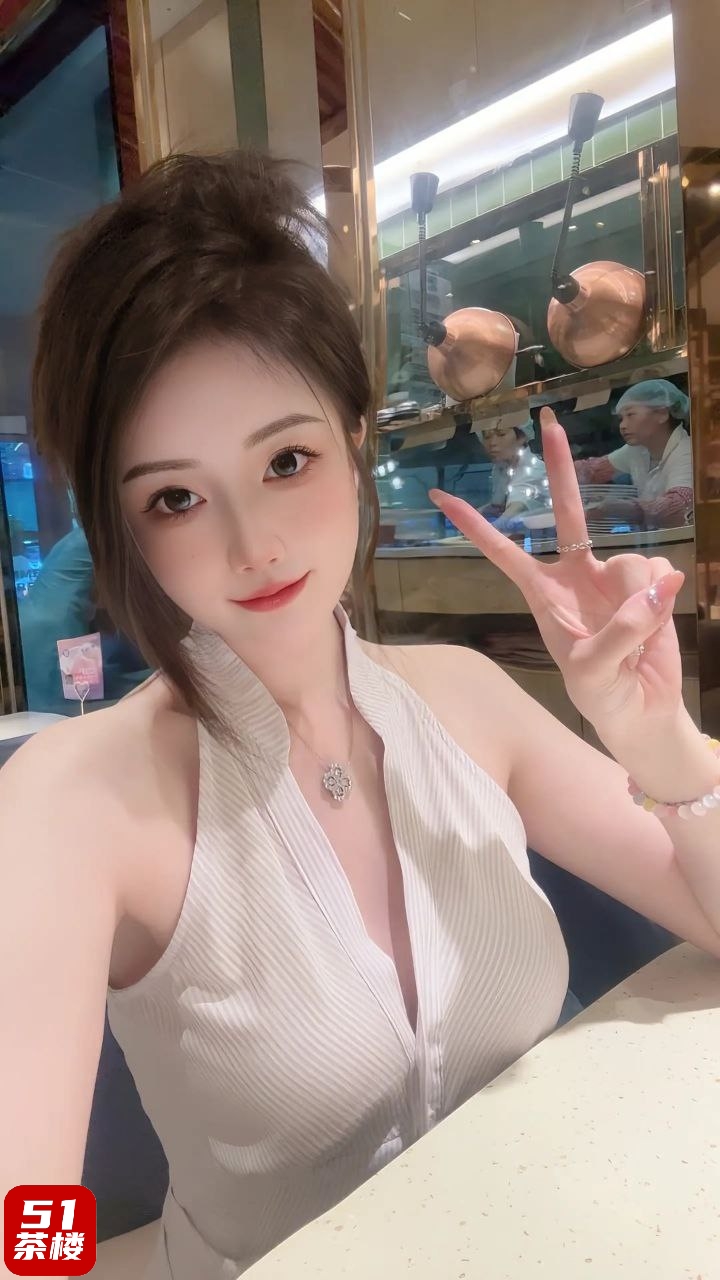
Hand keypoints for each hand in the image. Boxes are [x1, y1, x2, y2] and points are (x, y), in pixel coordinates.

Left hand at [429, 408, 684, 743]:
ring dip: (638, 597)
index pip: (504, 553)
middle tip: (547, 419)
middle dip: (559, 466)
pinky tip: (658, 618)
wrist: (641, 711)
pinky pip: (659, 575)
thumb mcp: (595, 671)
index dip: (475, 526)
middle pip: (567, 511)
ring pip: (630, 561)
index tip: (442, 497)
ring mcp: (612, 576)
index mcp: (544, 595)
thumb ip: (621, 629)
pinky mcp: (649, 584)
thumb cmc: (602, 696)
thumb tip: (657, 583)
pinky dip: (661, 598)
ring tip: (637, 634)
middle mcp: (575, 575)